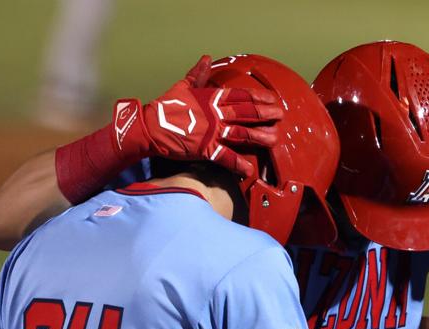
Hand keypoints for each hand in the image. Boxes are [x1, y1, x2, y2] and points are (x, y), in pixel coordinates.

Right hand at [138, 55, 282, 176]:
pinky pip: (225, 157)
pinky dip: (237, 164)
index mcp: (211, 98)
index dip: (259, 97)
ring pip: (241, 134)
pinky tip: (249, 169)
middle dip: (265, 114)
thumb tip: (205, 58)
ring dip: (259, 137)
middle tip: (280, 116)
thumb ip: (197, 74)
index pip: (240, 96)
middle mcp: (214, 114)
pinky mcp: (204, 149)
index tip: (273, 99)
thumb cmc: (164, 107)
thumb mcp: (182, 86)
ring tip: (274, 140)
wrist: (148, 127)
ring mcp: (211, 132)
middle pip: (246, 113)